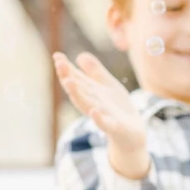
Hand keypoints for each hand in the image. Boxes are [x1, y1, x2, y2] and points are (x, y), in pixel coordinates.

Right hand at [53, 51, 148, 178]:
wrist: (133, 134)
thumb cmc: (117, 108)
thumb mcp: (108, 85)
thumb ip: (95, 71)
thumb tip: (79, 55)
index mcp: (91, 92)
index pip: (76, 78)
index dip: (66, 67)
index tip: (57, 56)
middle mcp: (92, 103)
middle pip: (78, 89)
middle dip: (67, 77)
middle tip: (59, 64)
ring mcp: (102, 115)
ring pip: (86, 104)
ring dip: (76, 94)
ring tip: (68, 82)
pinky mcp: (114, 127)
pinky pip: (105, 123)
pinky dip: (98, 118)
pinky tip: (93, 111)